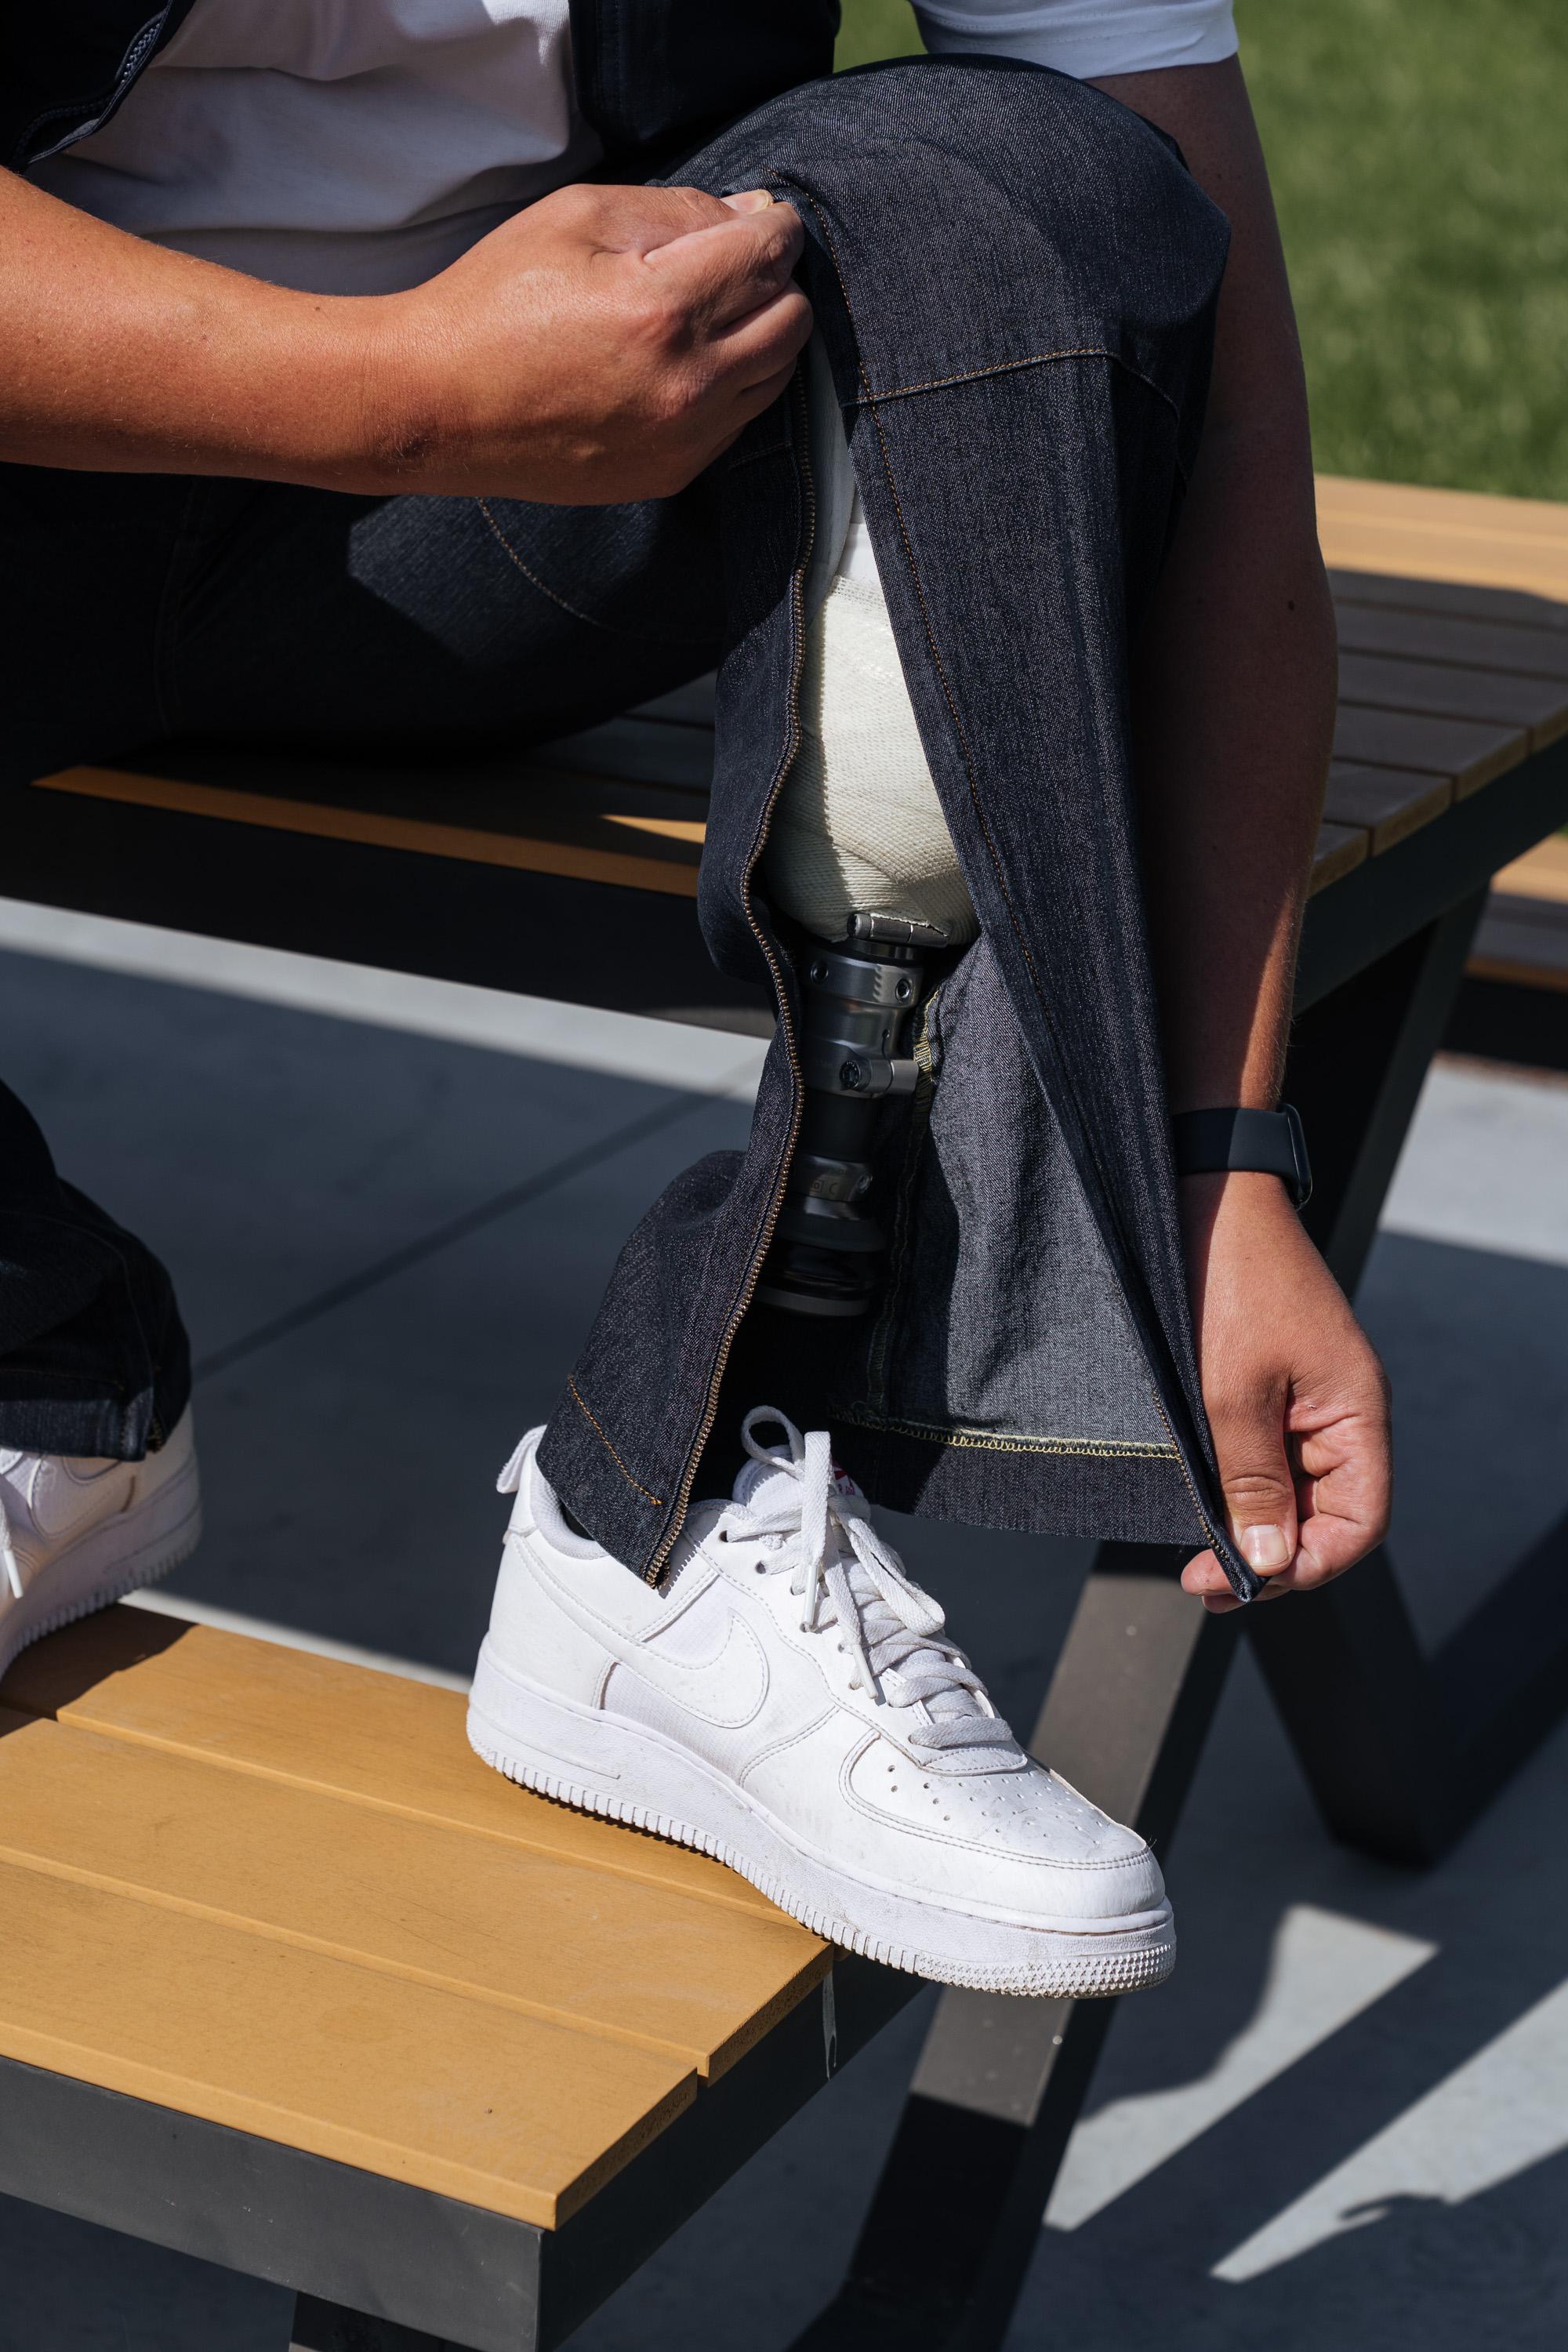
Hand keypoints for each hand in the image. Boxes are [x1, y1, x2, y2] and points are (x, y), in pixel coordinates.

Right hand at [367, 182, 811, 502]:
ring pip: (777, 374)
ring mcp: (684, 438)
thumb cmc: (496, 298)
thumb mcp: (576, 217)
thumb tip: (750, 214)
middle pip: (791, 318)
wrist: (440, 405)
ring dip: (760, 334)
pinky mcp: (672, 473)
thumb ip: (675, 209)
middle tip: (731, 263)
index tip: (762, 220)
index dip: (775, 227)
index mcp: (663, 308)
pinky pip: (741, 420)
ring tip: (710, 311)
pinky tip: (686, 362)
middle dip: (773, 280)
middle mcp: (688, 383)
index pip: (769, 255)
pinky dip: (733, 383)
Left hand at [1176, 1172, 1390, 1612]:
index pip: (1359, 1521)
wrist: (1204, 1192)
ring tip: (1192, 1554)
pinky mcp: (1269, 1383)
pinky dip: (1235, 1485)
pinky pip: (1265, 1453)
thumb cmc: (1226, 1278)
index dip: (1307, 1564)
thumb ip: (1252, 1478)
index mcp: (1356, 1411)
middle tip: (1200, 1582)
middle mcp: (1341, 1410)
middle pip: (1324, 1514)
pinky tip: (1196, 1504)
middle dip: (1269, 1555)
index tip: (1243, 1583)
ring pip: (1290, 1489)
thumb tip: (1269, 1559)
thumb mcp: (1230, 1392)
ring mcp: (1305, 1397)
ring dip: (1248, 1525)